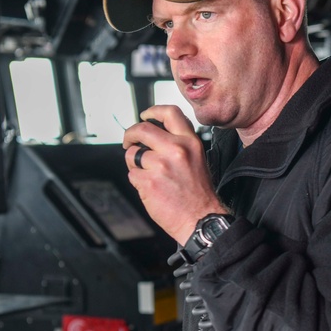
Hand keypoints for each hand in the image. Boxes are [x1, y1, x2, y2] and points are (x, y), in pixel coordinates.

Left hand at [123, 105, 227, 242]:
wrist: (201, 219)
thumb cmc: (198, 193)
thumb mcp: (197, 159)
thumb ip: (178, 143)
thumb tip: (155, 134)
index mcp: (189, 142)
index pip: (169, 113)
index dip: (152, 111)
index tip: (144, 115)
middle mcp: (176, 150)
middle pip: (142, 129)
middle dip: (130, 135)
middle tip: (129, 142)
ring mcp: (161, 165)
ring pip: (132, 154)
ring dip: (135, 164)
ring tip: (149, 175)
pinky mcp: (148, 182)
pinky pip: (132, 174)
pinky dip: (138, 181)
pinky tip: (152, 188)